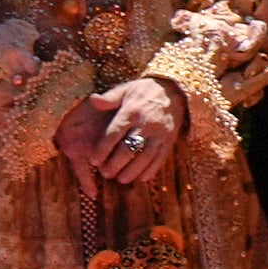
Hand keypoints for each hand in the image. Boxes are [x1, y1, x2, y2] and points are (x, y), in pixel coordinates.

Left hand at [65, 74, 186, 192]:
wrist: (174, 91)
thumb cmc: (144, 91)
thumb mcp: (126, 89)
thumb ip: (109, 98)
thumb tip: (93, 99)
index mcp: (131, 111)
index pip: (114, 133)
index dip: (103, 149)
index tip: (93, 161)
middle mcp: (146, 123)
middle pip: (128, 148)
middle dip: (115, 163)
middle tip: (105, 174)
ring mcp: (160, 133)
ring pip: (145, 156)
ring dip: (133, 170)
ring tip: (121, 179)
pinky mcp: (170, 140)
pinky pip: (161, 158)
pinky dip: (152, 169)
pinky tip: (142, 178)